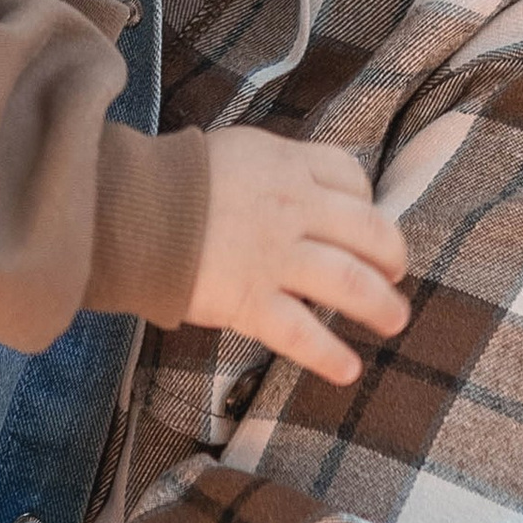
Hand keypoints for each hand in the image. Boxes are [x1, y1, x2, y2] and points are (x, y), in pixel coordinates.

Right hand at [187, 134, 408, 388]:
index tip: (366, 222)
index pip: (351, 176)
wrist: (127, 209)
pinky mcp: (251, 301)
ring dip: (381, 306)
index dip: (367, 202)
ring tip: (394, 321)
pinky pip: (303, 335)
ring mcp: (275, 257)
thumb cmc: (170, 180)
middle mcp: (292, 209)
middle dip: (392, 256)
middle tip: (395, 273)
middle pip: (369, 231)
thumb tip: (303, 193)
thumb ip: (272, 168)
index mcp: (286, 166)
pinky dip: (330, 356)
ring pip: (351, 283)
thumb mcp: (234, 152)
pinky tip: (347, 370)